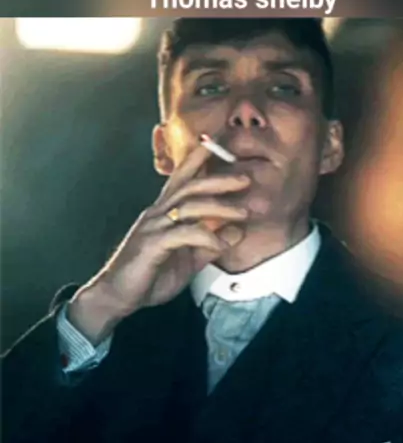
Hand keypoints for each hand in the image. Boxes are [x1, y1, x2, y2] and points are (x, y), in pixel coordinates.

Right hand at [67, 142, 249, 343]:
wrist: (117, 296)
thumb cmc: (149, 275)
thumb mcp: (188, 259)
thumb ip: (210, 244)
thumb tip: (237, 231)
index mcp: (165, 212)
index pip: (183, 179)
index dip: (199, 160)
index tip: (220, 145)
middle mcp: (158, 213)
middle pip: (190, 186)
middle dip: (219, 179)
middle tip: (246, 179)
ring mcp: (153, 227)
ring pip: (190, 206)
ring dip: (220, 207)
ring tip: (244, 212)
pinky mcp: (152, 245)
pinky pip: (183, 234)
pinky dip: (206, 237)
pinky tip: (221, 244)